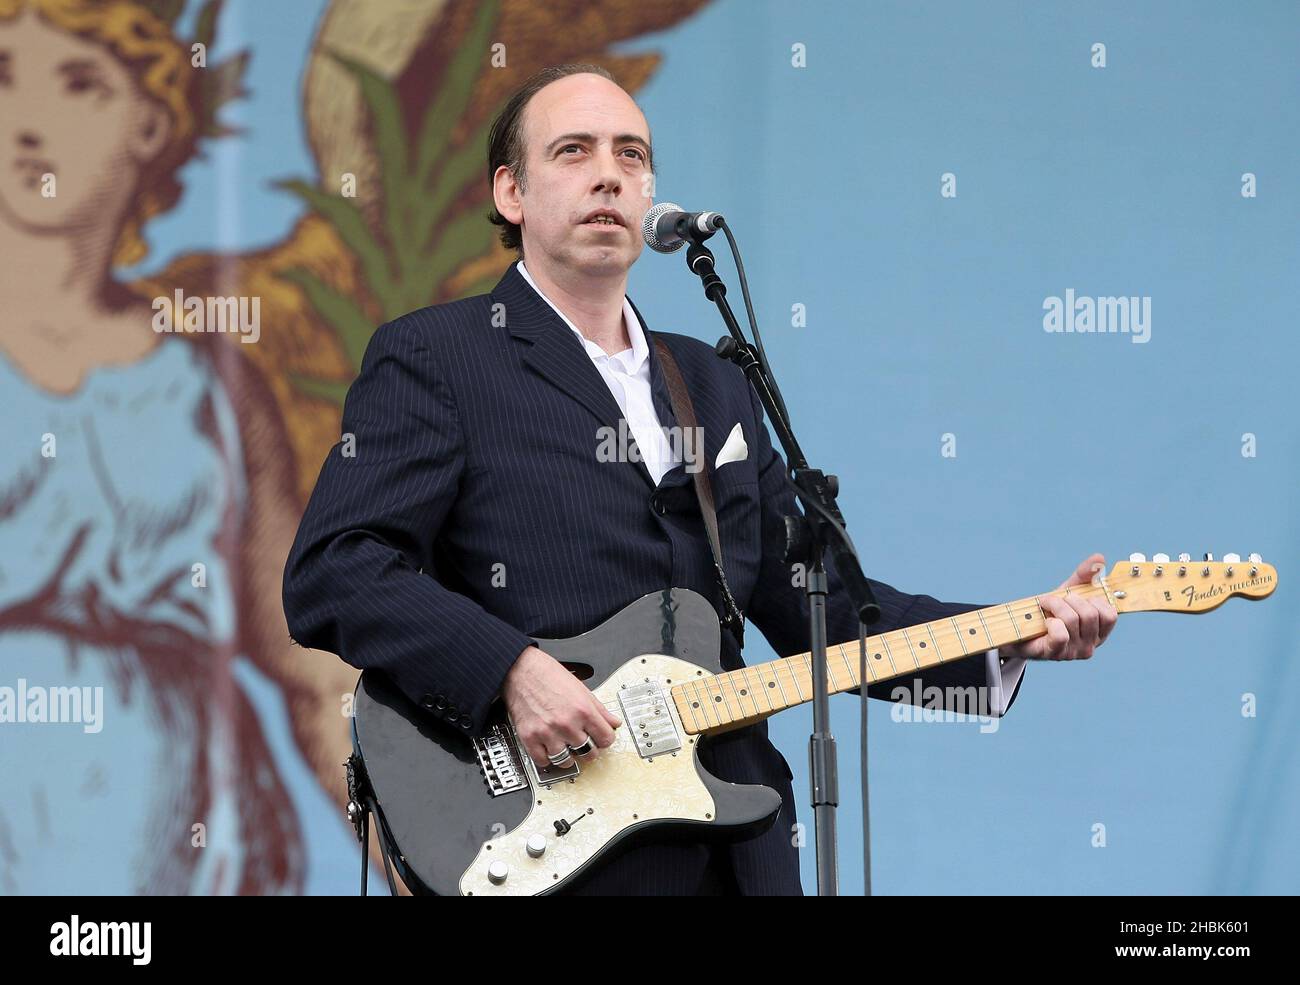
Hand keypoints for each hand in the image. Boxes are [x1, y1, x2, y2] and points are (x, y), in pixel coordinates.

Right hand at [503, 645, 621, 768]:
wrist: (521, 670)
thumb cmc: (549, 675)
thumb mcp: (581, 689)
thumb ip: (600, 709)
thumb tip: (614, 722)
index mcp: (583, 710)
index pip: (606, 739)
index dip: (605, 739)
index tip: (601, 738)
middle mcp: (567, 723)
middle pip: (589, 753)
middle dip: (589, 749)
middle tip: (584, 743)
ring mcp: (548, 733)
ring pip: (566, 761)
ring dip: (568, 757)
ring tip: (566, 748)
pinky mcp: (530, 737)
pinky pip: (543, 761)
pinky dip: (547, 758)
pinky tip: (549, 749)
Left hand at [1002, 553, 1116, 661]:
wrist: (1020, 629)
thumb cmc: (1049, 611)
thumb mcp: (1068, 591)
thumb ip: (1085, 575)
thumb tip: (1100, 558)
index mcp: (1099, 632)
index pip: (1110, 615)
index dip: (1095, 600)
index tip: (1077, 597)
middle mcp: (1090, 645)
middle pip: (1089, 614)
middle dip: (1069, 600)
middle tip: (1054, 599)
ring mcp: (1073, 652)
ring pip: (1072, 620)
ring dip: (1055, 605)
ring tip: (1045, 605)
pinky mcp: (1055, 653)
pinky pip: (1060, 634)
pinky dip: (1051, 622)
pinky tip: (1046, 622)